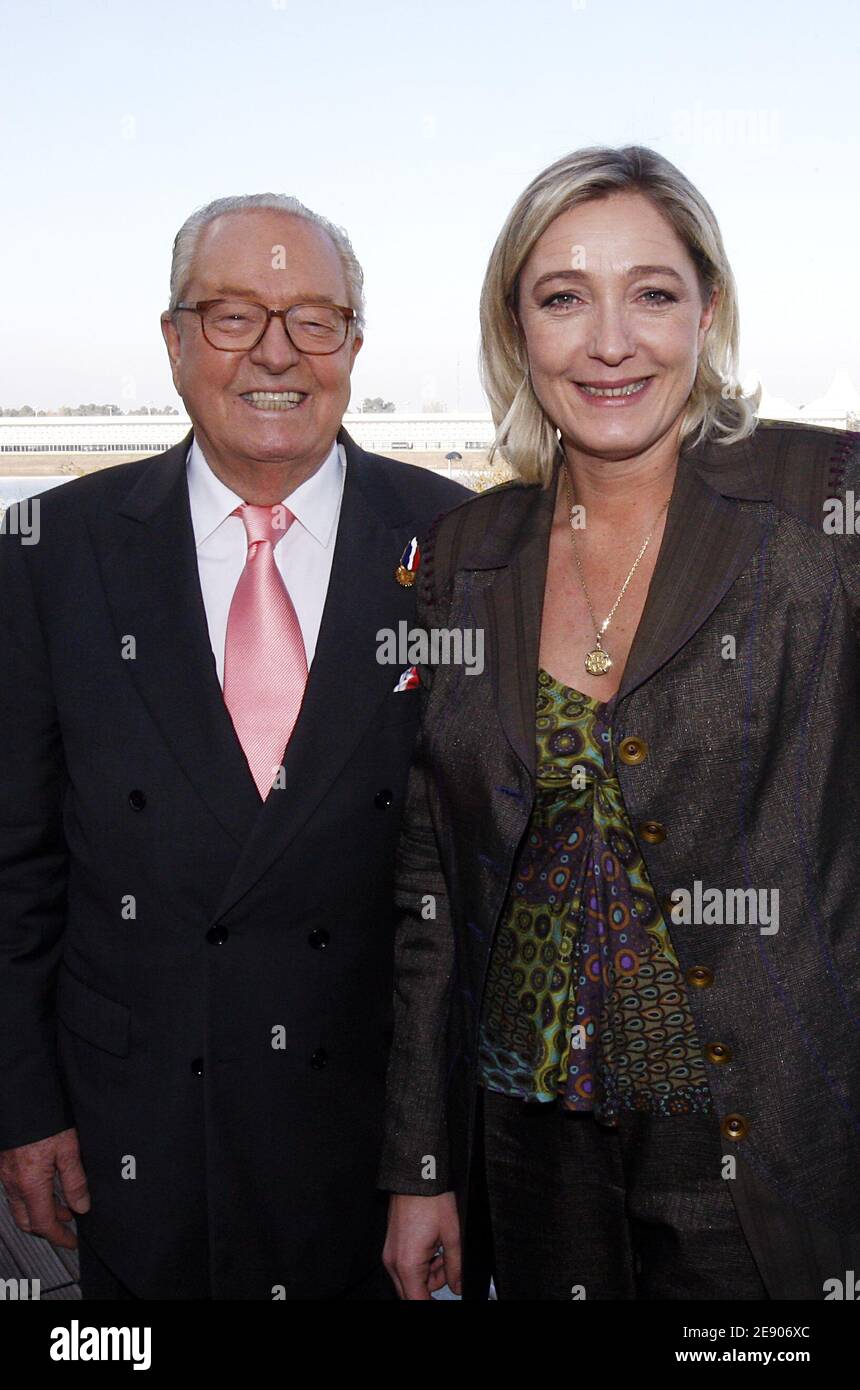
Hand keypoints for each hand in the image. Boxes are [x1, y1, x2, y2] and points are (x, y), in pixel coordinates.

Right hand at [0, 1127, 89, 1249]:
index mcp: (30, 1184)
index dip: (59, 1237)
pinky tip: (49, 1184)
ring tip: (64, 1204)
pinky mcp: (6, 1164)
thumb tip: (82, 1206)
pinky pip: (17, 1190)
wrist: (20, 1096)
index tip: (72, 1242)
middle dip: (47, 1228)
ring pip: (21, 1205)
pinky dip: (33, 1195)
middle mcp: (14, 1183)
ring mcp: (7, 1175)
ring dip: (42, 1210)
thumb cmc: (43, 1118)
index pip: (43, 1224)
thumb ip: (75, 1180)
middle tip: (68, 1226)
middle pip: (27, 1221)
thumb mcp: (68, 1149)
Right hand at [382, 1191, 461, 1299]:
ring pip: (410, 1279)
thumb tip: (458, 1286)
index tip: (444, 1297)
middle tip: (449, 1268)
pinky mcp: (392, 1245)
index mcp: (408, 1264)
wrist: (416, 1177)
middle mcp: (394, 1261)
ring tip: (443, 1251)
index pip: (417, 1301)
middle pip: (412, 1292)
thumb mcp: (452, 1236)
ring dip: (429, 1273)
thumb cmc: (430, 1200)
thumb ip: (456, 1267)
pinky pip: (406, 1265)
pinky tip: (434, 1246)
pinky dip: (422, 1263)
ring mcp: (390, 1253)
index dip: (432, 1303)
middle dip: (433, 1285)